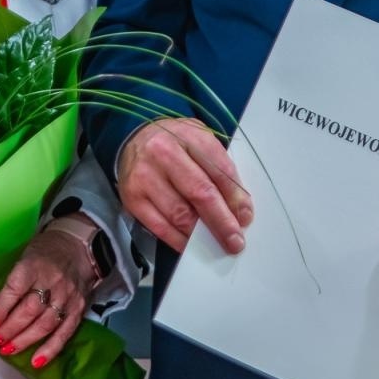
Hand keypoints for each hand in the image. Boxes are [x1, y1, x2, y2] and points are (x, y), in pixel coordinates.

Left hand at [0, 224, 94, 367]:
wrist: (79, 245)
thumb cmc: (45, 251)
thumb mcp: (25, 255)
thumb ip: (12, 280)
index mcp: (34, 264)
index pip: (14, 288)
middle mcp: (52, 281)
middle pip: (29, 310)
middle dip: (9, 329)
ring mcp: (67, 296)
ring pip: (45, 324)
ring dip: (24, 340)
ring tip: (8, 350)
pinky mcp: (78, 308)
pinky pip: (65, 332)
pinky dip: (51, 349)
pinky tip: (36, 361)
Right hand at [117, 118, 251, 254]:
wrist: (134, 140)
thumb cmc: (175, 143)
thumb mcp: (200, 142)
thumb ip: (219, 168)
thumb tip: (238, 209)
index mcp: (188, 134)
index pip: (218, 168)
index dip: (235, 197)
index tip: (245, 216)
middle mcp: (163, 152)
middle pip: (200, 193)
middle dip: (222, 221)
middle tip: (235, 240)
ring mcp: (145, 176)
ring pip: (180, 215)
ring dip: (202, 234)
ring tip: (216, 242)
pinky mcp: (132, 198)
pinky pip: (160, 227)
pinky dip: (179, 240)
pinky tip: (191, 244)